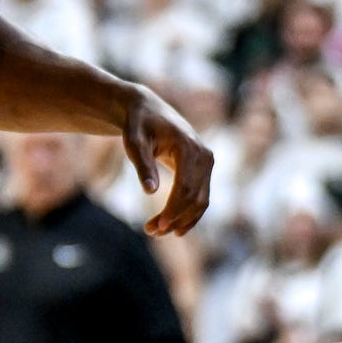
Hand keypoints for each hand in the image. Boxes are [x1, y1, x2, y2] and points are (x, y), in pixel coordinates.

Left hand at [123, 90, 213, 236]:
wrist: (148, 110)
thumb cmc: (138, 125)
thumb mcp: (134, 141)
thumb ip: (143, 164)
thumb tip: (149, 191)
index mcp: (189, 147)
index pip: (185, 187)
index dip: (172, 210)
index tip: (156, 227)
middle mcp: (204, 156)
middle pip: (195, 198)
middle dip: (174, 219)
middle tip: (150, 231)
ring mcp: (207, 163)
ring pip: (201, 201)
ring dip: (181, 221)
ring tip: (156, 231)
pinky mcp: (204, 170)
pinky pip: (201, 197)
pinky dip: (189, 215)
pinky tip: (174, 229)